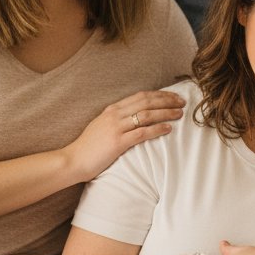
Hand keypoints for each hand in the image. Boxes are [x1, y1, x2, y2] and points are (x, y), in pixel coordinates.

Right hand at [64, 89, 185, 181]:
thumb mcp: (101, 126)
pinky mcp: (117, 142)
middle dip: (166, 100)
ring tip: (179, 114)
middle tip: (181, 102)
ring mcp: (116, 128)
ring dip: (165, 113)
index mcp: (111, 110)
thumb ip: (116, 120)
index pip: (140, 96)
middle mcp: (114, 115)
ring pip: (146, 115)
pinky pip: (142, 132)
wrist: (72, 160)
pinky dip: (157, 128)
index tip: (172, 96)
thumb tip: (133, 118)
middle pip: (146, 101)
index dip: (158, 94)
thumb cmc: (88, 147)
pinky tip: (168, 128)